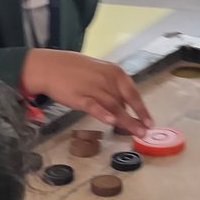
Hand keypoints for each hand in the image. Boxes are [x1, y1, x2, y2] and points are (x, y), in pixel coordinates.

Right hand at [21, 49, 151, 132]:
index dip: (142, 108)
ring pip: (113, 106)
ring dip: (126, 121)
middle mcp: (106, 79)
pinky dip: (103, 114)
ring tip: (135, 132)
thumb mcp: (98, 73)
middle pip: (125, 101)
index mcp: (114, 72)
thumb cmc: (75, 70)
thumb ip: (112, 89)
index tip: (150, 122)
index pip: (133, 92)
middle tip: (145, 132)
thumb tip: (124, 107)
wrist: (49, 66)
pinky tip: (111, 122)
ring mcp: (92, 87)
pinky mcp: (79, 96)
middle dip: (137, 118)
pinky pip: (94, 106)